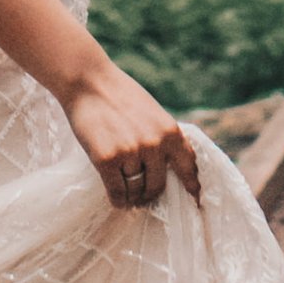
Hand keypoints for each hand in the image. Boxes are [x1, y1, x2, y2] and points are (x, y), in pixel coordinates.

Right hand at [59, 57, 202, 209]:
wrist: (88, 82)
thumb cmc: (120, 96)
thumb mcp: (153, 113)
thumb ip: (163, 138)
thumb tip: (171, 167)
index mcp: (170, 131)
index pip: (187, 166)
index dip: (191, 185)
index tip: (195, 199)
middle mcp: (154, 144)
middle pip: (157, 186)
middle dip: (150, 195)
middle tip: (143, 198)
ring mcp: (130, 153)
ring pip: (136, 191)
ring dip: (132, 198)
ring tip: (128, 197)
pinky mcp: (107, 160)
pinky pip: (117, 192)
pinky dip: (118, 200)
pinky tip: (117, 199)